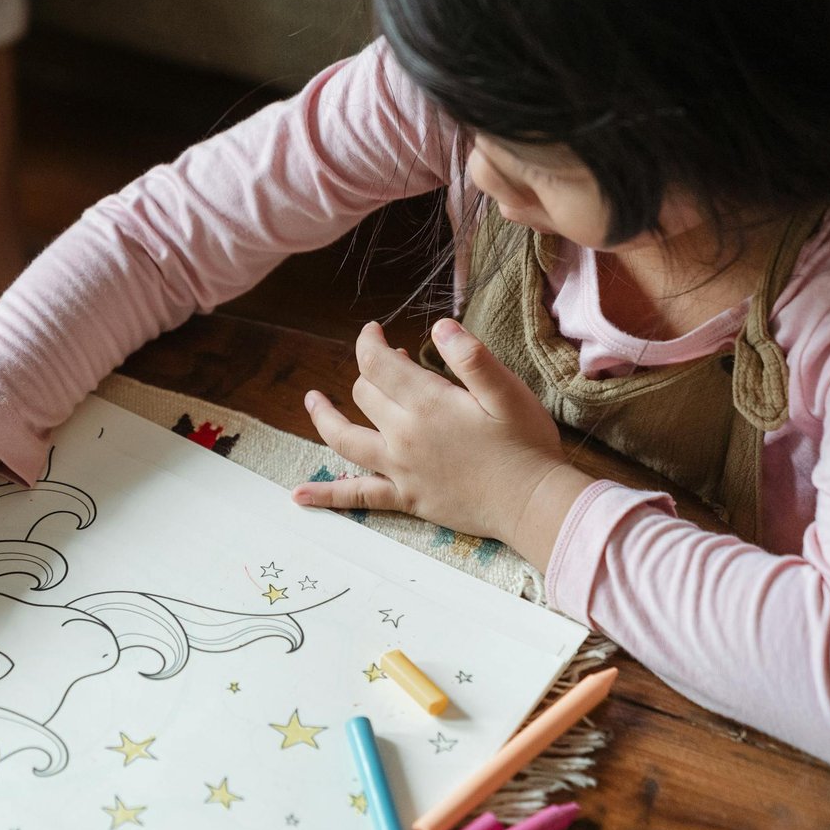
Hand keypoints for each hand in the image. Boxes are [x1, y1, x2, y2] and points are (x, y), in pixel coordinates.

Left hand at [291, 319, 593, 566]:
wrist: (532, 503)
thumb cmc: (525, 443)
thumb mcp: (508, 391)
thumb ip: (471, 358)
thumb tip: (440, 326)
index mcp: (426, 403)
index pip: (378, 363)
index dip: (369, 342)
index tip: (374, 331)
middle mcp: (402, 435)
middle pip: (364, 394)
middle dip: (370, 372)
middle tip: (392, 363)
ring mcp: (399, 469)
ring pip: (344, 439)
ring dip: (324, 418)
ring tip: (312, 401)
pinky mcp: (404, 498)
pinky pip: (356, 495)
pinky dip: (326, 496)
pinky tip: (297, 497)